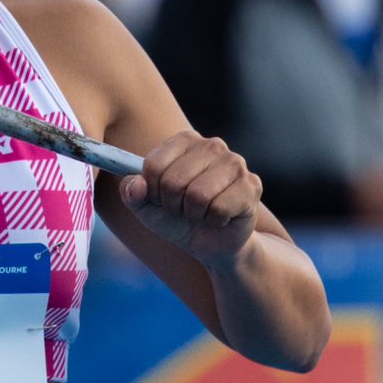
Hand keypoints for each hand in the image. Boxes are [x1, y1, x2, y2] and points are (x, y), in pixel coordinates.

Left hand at [118, 130, 262, 264]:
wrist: (212, 242)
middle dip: (172, 205)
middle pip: (173, 181)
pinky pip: (220, 208)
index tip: (160, 198)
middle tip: (183, 209)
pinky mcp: (251, 185)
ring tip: (201, 212)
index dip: (151, 191)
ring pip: (197, 195)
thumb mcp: (146, 207)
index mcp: (184, 140)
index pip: (152, 166)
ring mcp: (235, 163)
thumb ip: (132, 193)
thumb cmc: (177, 217)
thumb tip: (136, 185)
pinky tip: (219, 217)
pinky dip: (213, 221)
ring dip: (194, 214)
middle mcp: (212, 145)